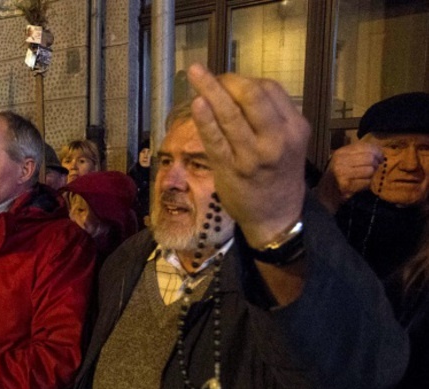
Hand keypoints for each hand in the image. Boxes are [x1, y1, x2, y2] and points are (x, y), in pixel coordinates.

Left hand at [186, 63, 309, 247]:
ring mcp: (252, 155)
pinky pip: (214, 139)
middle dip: (227, 80)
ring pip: (229, 114)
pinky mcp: (230, 168)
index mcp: (295, 127)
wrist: (277, 215)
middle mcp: (276, 139)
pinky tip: (196, 103)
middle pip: (251, 95)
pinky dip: (204, 119)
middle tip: (208, 75)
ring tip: (194, 73)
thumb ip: (270, 115)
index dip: (245, 79)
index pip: (269, 89)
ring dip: (209, 89)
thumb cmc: (278, 173)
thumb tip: (238, 86)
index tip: (228, 81)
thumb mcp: (288, 141)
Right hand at [315, 142, 383, 212]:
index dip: (377, 152)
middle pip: (370, 158)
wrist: (325, 193)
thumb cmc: (339, 175)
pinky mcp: (346, 185)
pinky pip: (367, 182)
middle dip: (375, 164)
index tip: (380, 158)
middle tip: (373, 169)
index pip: (366, 147)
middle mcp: (340, 161)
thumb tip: (380, 151)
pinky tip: (361, 185)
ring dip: (371, 175)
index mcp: (341, 152)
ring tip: (364, 177)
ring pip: (370, 170)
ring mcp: (342, 173)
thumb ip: (360, 153)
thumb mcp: (346, 159)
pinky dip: (367, 184)